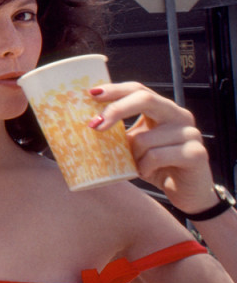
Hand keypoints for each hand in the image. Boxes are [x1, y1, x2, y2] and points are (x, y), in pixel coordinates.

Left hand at [90, 82, 214, 212]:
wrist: (186, 193)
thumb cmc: (156, 166)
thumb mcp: (134, 145)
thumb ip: (119, 133)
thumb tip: (85, 125)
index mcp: (163, 109)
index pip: (138, 89)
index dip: (115, 90)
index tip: (91, 94)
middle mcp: (179, 116)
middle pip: (145, 98)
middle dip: (116, 110)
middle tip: (94, 125)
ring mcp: (190, 133)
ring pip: (145, 137)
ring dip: (131, 154)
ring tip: (134, 164)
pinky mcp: (196, 153)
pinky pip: (156, 156)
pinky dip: (144, 166)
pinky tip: (146, 172)